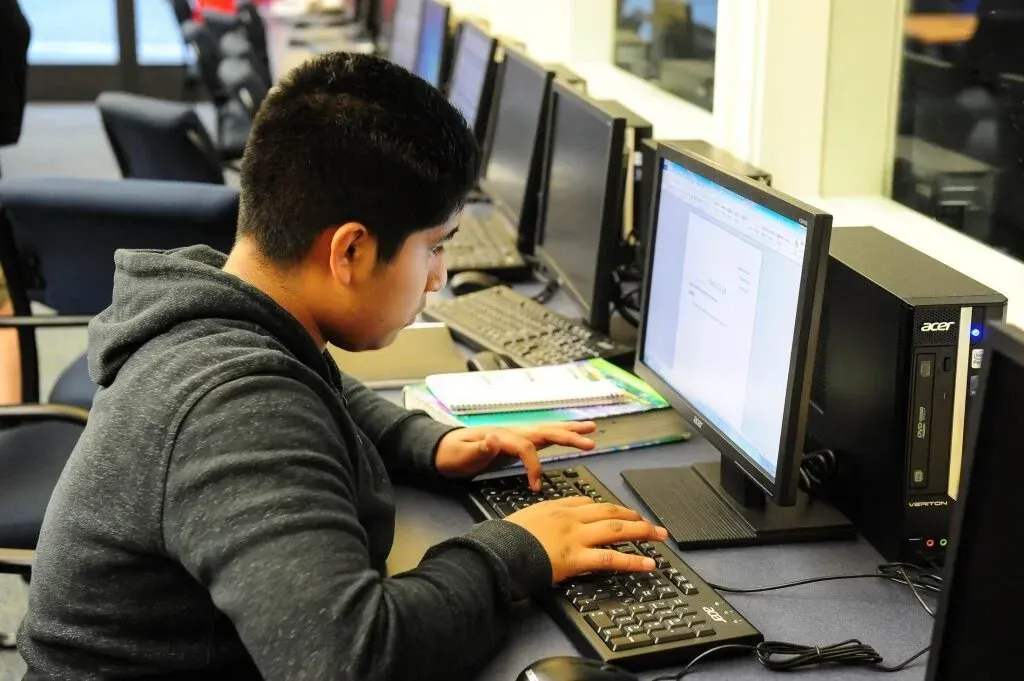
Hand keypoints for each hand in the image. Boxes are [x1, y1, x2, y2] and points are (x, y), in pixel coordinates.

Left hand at [435, 422, 596, 490]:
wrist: (443, 450)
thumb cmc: (452, 454)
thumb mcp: (461, 454)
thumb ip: (479, 448)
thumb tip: (494, 438)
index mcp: (502, 436)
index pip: (526, 448)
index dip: (534, 466)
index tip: (535, 486)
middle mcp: (512, 432)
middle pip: (545, 431)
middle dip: (569, 436)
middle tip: (590, 441)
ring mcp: (516, 435)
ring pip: (548, 431)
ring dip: (570, 430)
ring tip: (591, 428)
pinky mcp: (517, 442)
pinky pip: (543, 437)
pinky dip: (559, 435)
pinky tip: (571, 435)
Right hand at [506, 497, 668, 582]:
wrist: (496, 550)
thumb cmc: (502, 539)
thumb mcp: (519, 520)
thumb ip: (535, 521)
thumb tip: (538, 528)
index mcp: (554, 508)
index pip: (586, 503)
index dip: (606, 508)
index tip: (617, 512)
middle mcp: (569, 518)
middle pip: (609, 512)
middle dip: (633, 516)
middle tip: (650, 522)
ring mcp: (575, 536)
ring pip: (617, 529)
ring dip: (642, 531)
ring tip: (659, 536)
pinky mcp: (577, 557)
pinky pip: (611, 558)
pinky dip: (633, 561)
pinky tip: (648, 563)